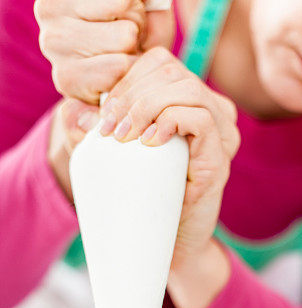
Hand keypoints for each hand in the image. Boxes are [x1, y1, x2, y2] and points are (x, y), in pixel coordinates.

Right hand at [35, 0, 174, 105]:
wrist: (126, 80)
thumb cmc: (137, 30)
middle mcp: (50, 3)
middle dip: (138, 17)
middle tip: (129, 30)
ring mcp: (52, 41)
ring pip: (124, 35)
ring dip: (134, 47)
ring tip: (123, 51)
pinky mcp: (65, 77)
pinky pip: (120, 67)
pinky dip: (130, 72)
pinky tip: (118, 72)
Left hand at [101, 47, 240, 262]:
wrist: (166, 245)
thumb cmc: (141, 197)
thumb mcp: (112, 156)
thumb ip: (94, 131)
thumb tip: (74, 111)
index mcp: (188, 102)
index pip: (159, 62)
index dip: (126, 78)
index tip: (102, 114)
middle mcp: (211, 112)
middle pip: (171, 71)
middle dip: (130, 94)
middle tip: (107, 129)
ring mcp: (221, 135)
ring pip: (186, 88)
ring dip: (146, 107)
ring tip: (124, 137)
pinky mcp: (219, 159)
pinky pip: (201, 118)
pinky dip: (170, 122)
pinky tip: (150, 143)